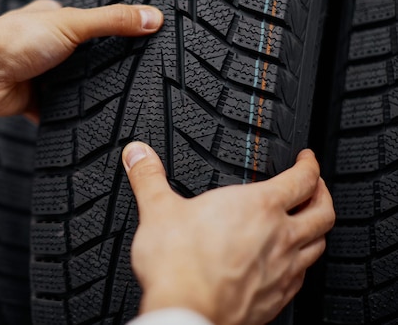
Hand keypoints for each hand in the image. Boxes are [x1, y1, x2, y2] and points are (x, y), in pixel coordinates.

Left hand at [0, 0, 163, 118]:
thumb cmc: (13, 40)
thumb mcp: (73, 23)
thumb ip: (114, 22)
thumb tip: (153, 18)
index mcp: (55, 19)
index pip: (94, 24)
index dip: (116, 32)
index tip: (143, 42)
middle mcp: (48, 47)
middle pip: (86, 59)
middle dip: (104, 69)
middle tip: (136, 78)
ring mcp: (41, 76)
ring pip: (74, 88)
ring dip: (87, 95)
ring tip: (119, 102)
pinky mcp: (35, 102)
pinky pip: (60, 113)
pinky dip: (71, 119)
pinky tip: (91, 124)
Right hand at [122, 142, 334, 324]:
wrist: (186, 311)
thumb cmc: (179, 265)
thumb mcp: (157, 209)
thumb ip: (148, 177)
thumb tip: (138, 154)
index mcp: (257, 207)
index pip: (302, 179)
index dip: (309, 164)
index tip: (306, 159)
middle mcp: (279, 236)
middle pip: (323, 211)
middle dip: (323, 193)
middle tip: (316, 186)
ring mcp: (283, 270)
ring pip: (319, 244)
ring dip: (317, 228)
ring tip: (307, 222)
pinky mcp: (277, 298)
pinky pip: (304, 276)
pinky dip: (302, 263)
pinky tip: (288, 264)